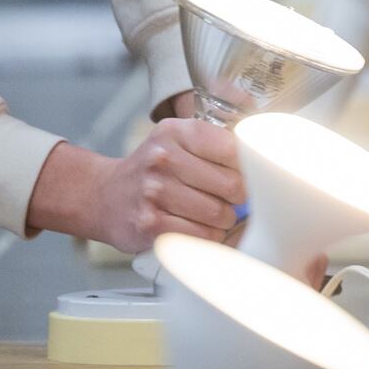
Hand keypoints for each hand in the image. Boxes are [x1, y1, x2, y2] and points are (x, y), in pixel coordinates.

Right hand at [28, 117, 244, 251]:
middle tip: (226, 199)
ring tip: (207, 215)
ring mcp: (154, 192)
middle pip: (232, 185)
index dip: (248, 167)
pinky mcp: (151, 225)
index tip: (246, 175)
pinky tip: (194, 228)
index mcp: (176, 132)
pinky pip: (202, 236)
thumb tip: (265, 160)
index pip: (234, 148)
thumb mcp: (176, 141)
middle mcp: (163, 158)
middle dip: (236, 198)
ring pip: (219, 214)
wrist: (103, 196)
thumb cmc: (151, 170)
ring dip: (221, 220)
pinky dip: (206, 237)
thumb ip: (216, 143)